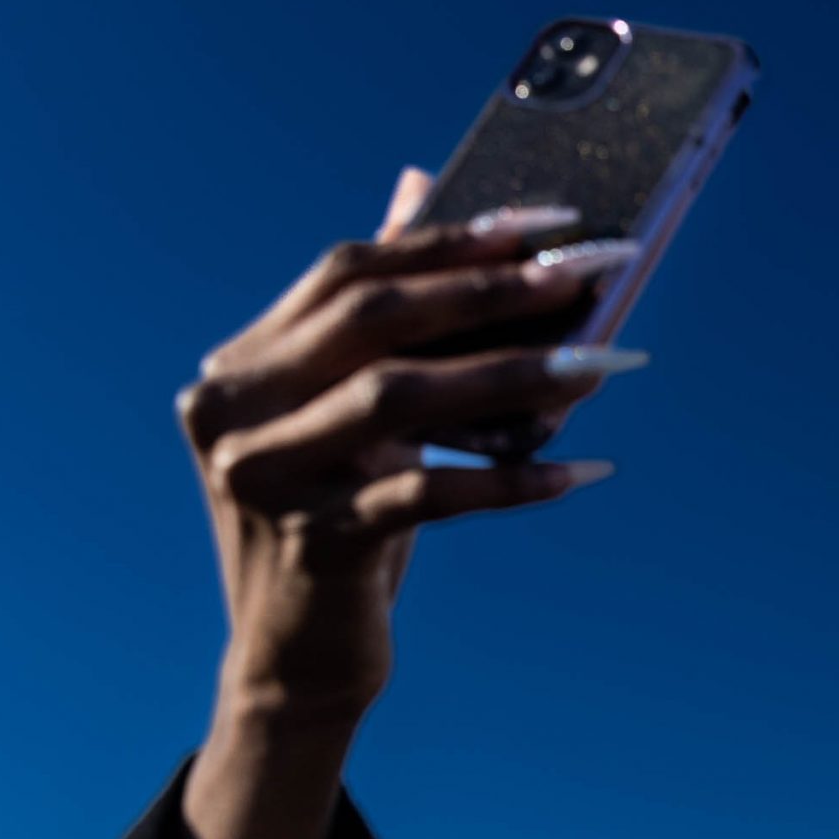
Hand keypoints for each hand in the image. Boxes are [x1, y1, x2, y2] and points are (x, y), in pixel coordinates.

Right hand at [176, 168, 641, 838]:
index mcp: (244, 363)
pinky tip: (581, 470)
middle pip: (374, 320)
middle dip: (490, 290)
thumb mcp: (354, 415)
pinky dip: (511, 480)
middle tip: (587, 273)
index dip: (450, 240)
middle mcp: (233, 408)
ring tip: (606, 365)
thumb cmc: (345, 519)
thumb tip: (418, 182)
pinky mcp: (313, 542)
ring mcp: (263, 475)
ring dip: (514, 376)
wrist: (298, 657)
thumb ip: (378, 312)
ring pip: (402, 399)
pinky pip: (430, 494)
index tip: (551, 221)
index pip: (351, 273)